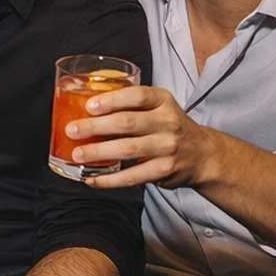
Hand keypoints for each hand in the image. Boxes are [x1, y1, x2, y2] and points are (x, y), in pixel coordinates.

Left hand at [67, 84, 212, 188]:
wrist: (203, 155)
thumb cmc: (169, 128)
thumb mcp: (158, 108)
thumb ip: (130, 106)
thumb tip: (84, 108)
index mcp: (163, 101)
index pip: (137, 96)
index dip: (111, 100)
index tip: (89, 106)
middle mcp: (168, 122)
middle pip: (127, 123)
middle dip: (95, 127)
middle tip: (72, 130)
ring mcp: (168, 147)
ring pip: (127, 149)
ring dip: (98, 152)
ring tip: (78, 154)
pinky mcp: (164, 170)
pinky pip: (132, 176)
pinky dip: (109, 179)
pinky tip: (92, 178)